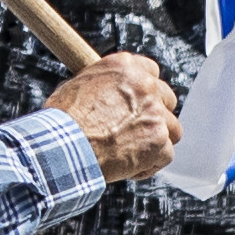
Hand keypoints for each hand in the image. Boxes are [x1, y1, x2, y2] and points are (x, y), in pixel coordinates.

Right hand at [46, 53, 179, 181]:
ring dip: (156, 141)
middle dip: (156, 116)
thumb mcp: (77, 87)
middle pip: (167, 100)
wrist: (64, 147)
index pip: (151, 71)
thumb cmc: (62, 121)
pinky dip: (149, 164)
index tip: (140, 102)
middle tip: (137, 130)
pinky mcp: (160, 142)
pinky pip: (165, 155)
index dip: (147, 90)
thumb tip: (103, 92)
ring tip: (131, 152)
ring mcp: (156, 115)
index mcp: (125, 67)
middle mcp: (145, 87)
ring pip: (172, 129)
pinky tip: (127, 167)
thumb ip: (102, 86)